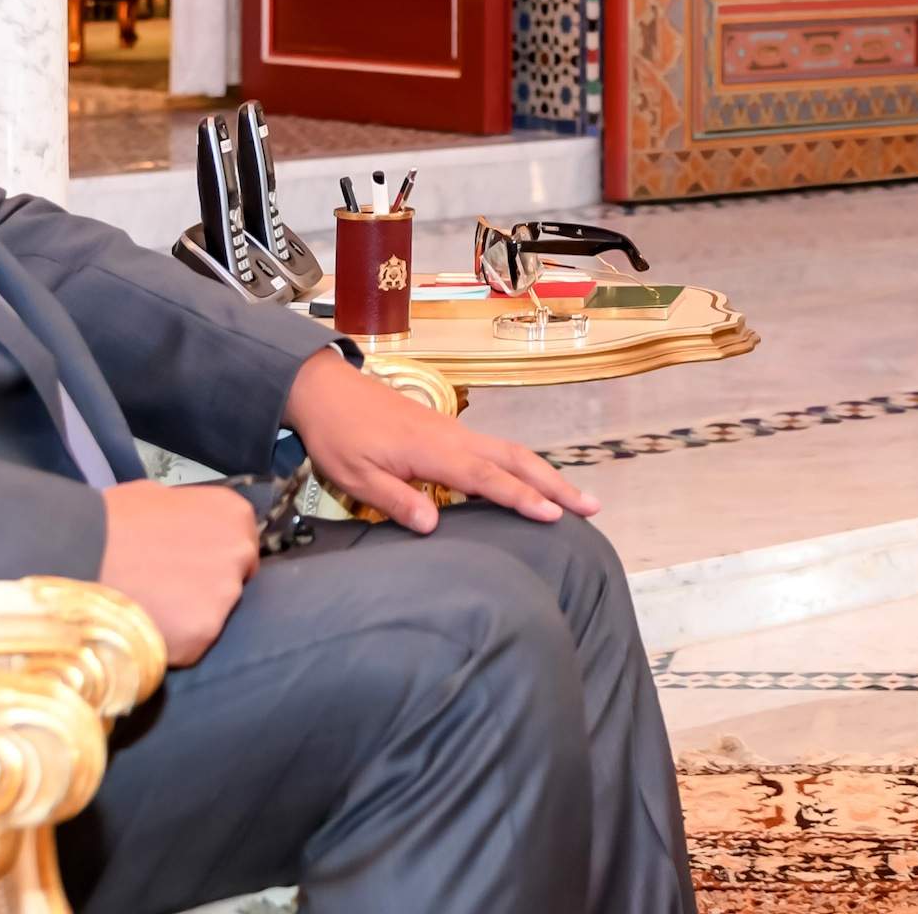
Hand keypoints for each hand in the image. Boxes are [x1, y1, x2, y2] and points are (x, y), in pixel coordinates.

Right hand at [98, 481, 257, 666]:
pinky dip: (173, 642)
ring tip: (149, 607)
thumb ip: (187, 516)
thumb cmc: (113, 521)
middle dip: (205, 586)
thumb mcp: (157, 499)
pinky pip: (192, 643)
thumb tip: (185, 529)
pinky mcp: (205, 632)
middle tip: (166, 589)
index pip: (240, 542)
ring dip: (188, 615)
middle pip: (233, 579)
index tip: (187, 564)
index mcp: (232, 514)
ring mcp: (225, 594)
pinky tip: (144, 625)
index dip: (212, 556)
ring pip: (214, 613)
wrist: (78, 554)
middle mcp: (239, 552)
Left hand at [284, 348, 599, 532]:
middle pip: (516, 460)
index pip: (487, 478)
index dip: (521, 498)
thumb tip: (433, 525)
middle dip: (555, 484)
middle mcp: (454, 437)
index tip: (553, 516)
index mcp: (433, 451)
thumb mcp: (356, 476)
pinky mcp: (448, 431)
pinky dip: (524, 465)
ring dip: (546, 474)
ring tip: (575, 498)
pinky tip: (531, 481)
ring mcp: (454, 431)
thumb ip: (396, 500)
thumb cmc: (338, 436)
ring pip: (511, 451)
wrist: (325, 391)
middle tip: (592, 506)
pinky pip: (497, 449)